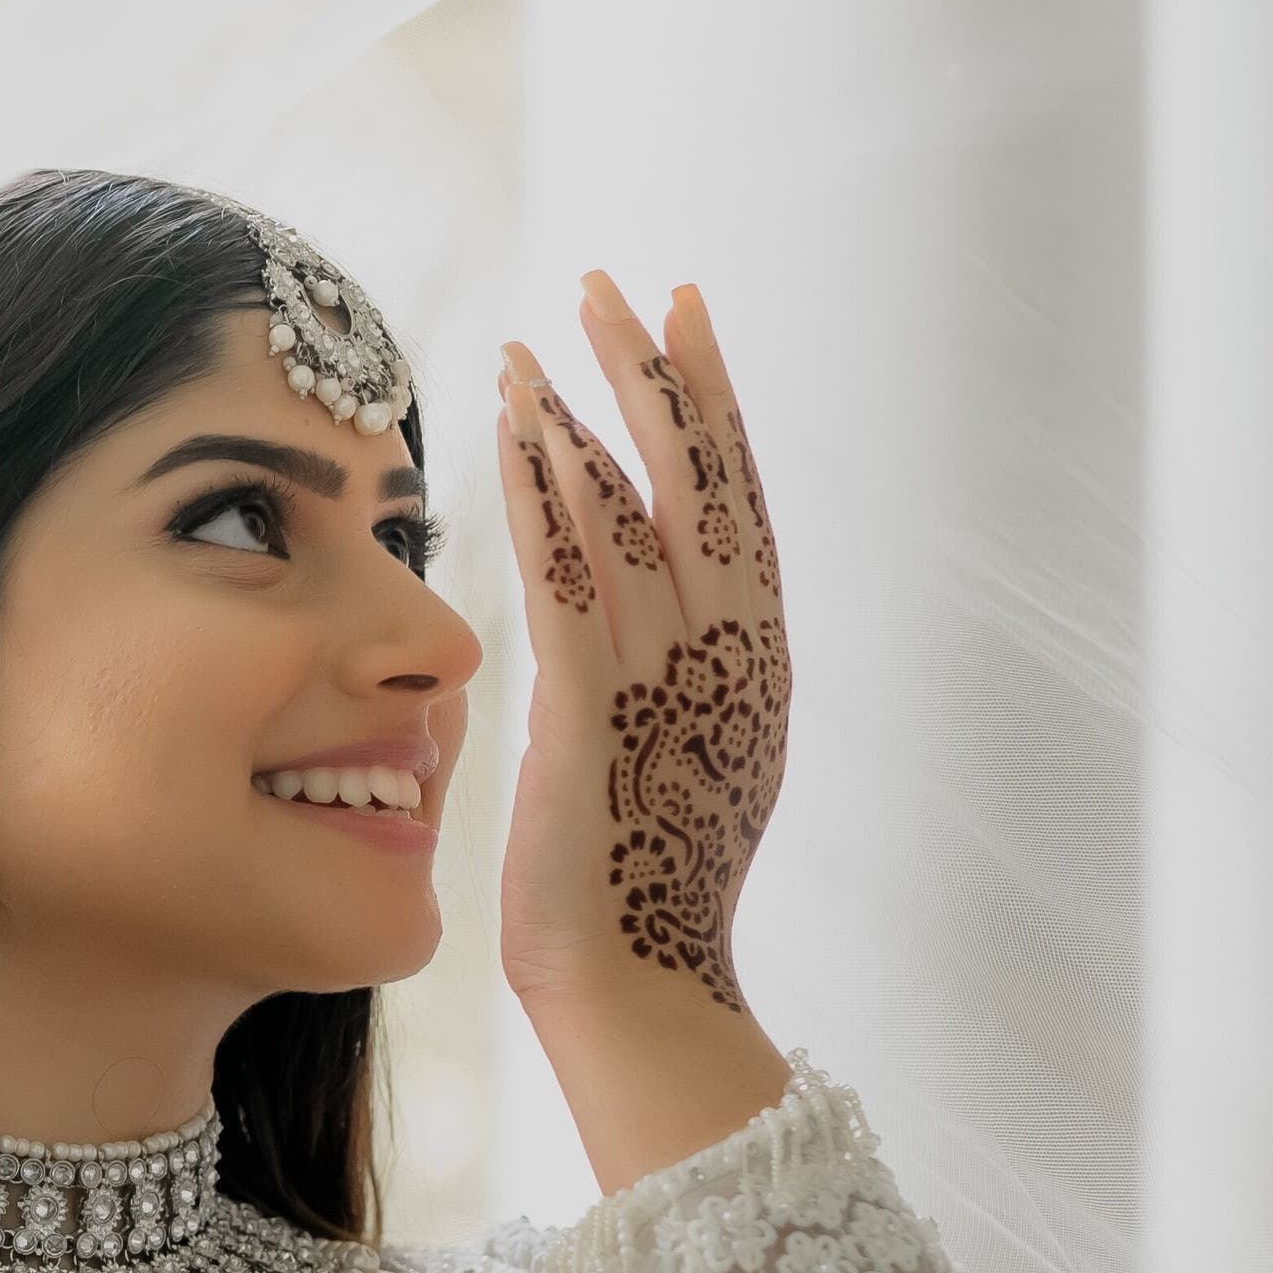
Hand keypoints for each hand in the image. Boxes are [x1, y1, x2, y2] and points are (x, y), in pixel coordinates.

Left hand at [491, 273, 789, 1025]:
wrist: (634, 988)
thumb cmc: (639, 900)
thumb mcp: (676, 769)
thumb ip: (665, 691)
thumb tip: (631, 641)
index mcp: (758, 667)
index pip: (739, 507)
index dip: (712, 409)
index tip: (688, 320)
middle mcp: (731, 655)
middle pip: (701, 482)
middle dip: (659, 376)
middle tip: (621, 284)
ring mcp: (670, 680)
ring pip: (631, 514)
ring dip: (583, 414)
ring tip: (545, 333)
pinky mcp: (594, 712)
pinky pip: (569, 577)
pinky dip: (545, 493)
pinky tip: (514, 430)